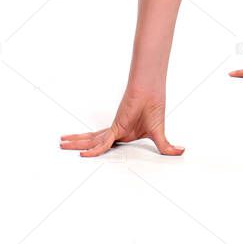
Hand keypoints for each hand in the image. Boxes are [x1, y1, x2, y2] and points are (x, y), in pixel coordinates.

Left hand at [59, 86, 183, 157]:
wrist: (152, 89)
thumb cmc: (154, 105)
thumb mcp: (159, 132)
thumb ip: (165, 146)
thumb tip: (180, 152)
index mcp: (123, 133)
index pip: (105, 144)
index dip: (94, 148)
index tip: (82, 151)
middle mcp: (116, 131)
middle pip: (93, 141)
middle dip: (77, 143)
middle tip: (62, 144)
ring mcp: (114, 129)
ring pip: (92, 141)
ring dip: (77, 142)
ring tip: (62, 143)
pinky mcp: (116, 127)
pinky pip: (104, 142)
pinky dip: (95, 149)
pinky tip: (83, 154)